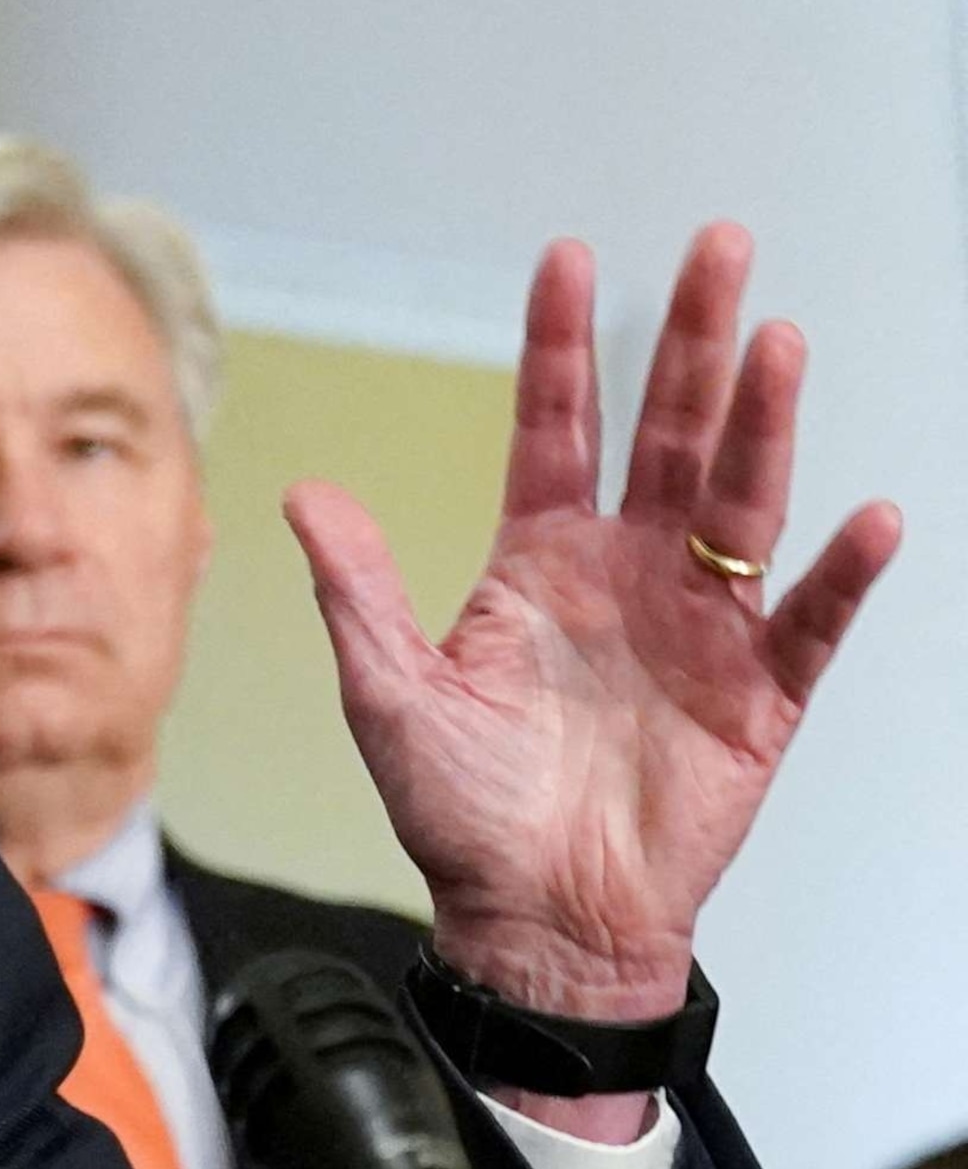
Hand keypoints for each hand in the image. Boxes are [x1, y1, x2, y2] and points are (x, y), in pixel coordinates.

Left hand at [284, 225, 896, 1124]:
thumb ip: (358, 591)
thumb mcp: (388, 694)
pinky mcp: (757, 696)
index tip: (570, 258)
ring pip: (741, 499)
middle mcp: (627, 572)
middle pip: (669, 432)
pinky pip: (807, 621)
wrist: (536, 921)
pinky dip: (837, 572)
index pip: (558, 425)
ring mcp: (699, 625)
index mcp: (539, 561)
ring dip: (763, 422)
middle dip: (692, 340)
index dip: (563, 345)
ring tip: (777, 341)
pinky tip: (864, 516)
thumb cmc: (461, 815)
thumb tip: (304, 493)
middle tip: (718, 246)